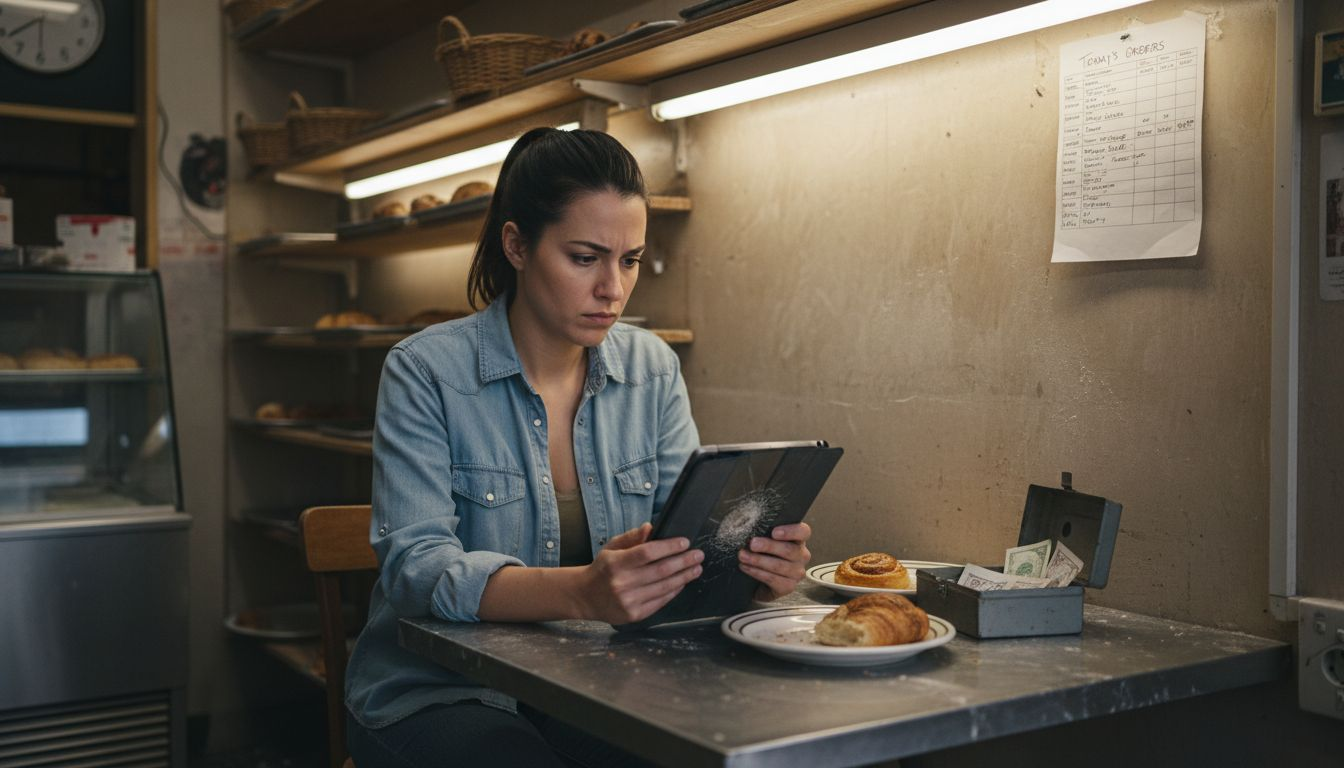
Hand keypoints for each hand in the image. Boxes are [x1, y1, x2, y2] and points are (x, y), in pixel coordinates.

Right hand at [580, 523, 702, 623]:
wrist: (585, 597)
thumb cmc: (602, 569)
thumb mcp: (612, 548)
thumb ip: (632, 538)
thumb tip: (650, 528)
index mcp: (615, 563)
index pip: (647, 552)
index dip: (668, 547)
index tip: (684, 542)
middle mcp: (621, 583)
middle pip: (660, 570)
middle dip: (683, 561)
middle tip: (698, 555)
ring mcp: (628, 601)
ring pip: (664, 587)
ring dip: (684, 577)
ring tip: (696, 568)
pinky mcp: (634, 614)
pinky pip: (660, 601)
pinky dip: (674, 591)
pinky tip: (682, 582)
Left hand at [739, 522, 811, 600]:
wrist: (756, 580)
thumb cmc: (761, 554)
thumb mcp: (762, 539)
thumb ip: (762, 531)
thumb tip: (747, 524)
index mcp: (797, 539)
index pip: (803, 531)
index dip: (791, 531)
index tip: (774, 532)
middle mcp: (801, 555)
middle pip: (789, 550)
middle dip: (768, 546)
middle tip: (752, 544)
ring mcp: (797, 572)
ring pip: (780, 566)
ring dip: (758, 560)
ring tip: (743, 556)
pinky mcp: (789, 587)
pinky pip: (774, 579)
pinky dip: (757, 572)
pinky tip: (746, 567)